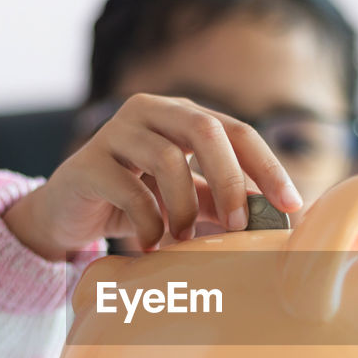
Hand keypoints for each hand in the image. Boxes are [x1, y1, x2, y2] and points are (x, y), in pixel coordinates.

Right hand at [3, 93, 303, 259]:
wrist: (66, 214)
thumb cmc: (134, 202)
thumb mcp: (185, 200)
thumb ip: (222, 201)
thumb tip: (275, 218)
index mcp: (182, 115)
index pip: (237, 131)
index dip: (268, 166)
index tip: (291, 205)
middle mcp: (150, 111)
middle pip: (205, 130)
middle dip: (231, 181)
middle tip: (241, 227)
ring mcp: (114, 132)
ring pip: (167, 158)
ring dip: (185, 208)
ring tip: (186, 242)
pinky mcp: (86, 163)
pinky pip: (128, 189)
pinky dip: (148, 223)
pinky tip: (151, 246)